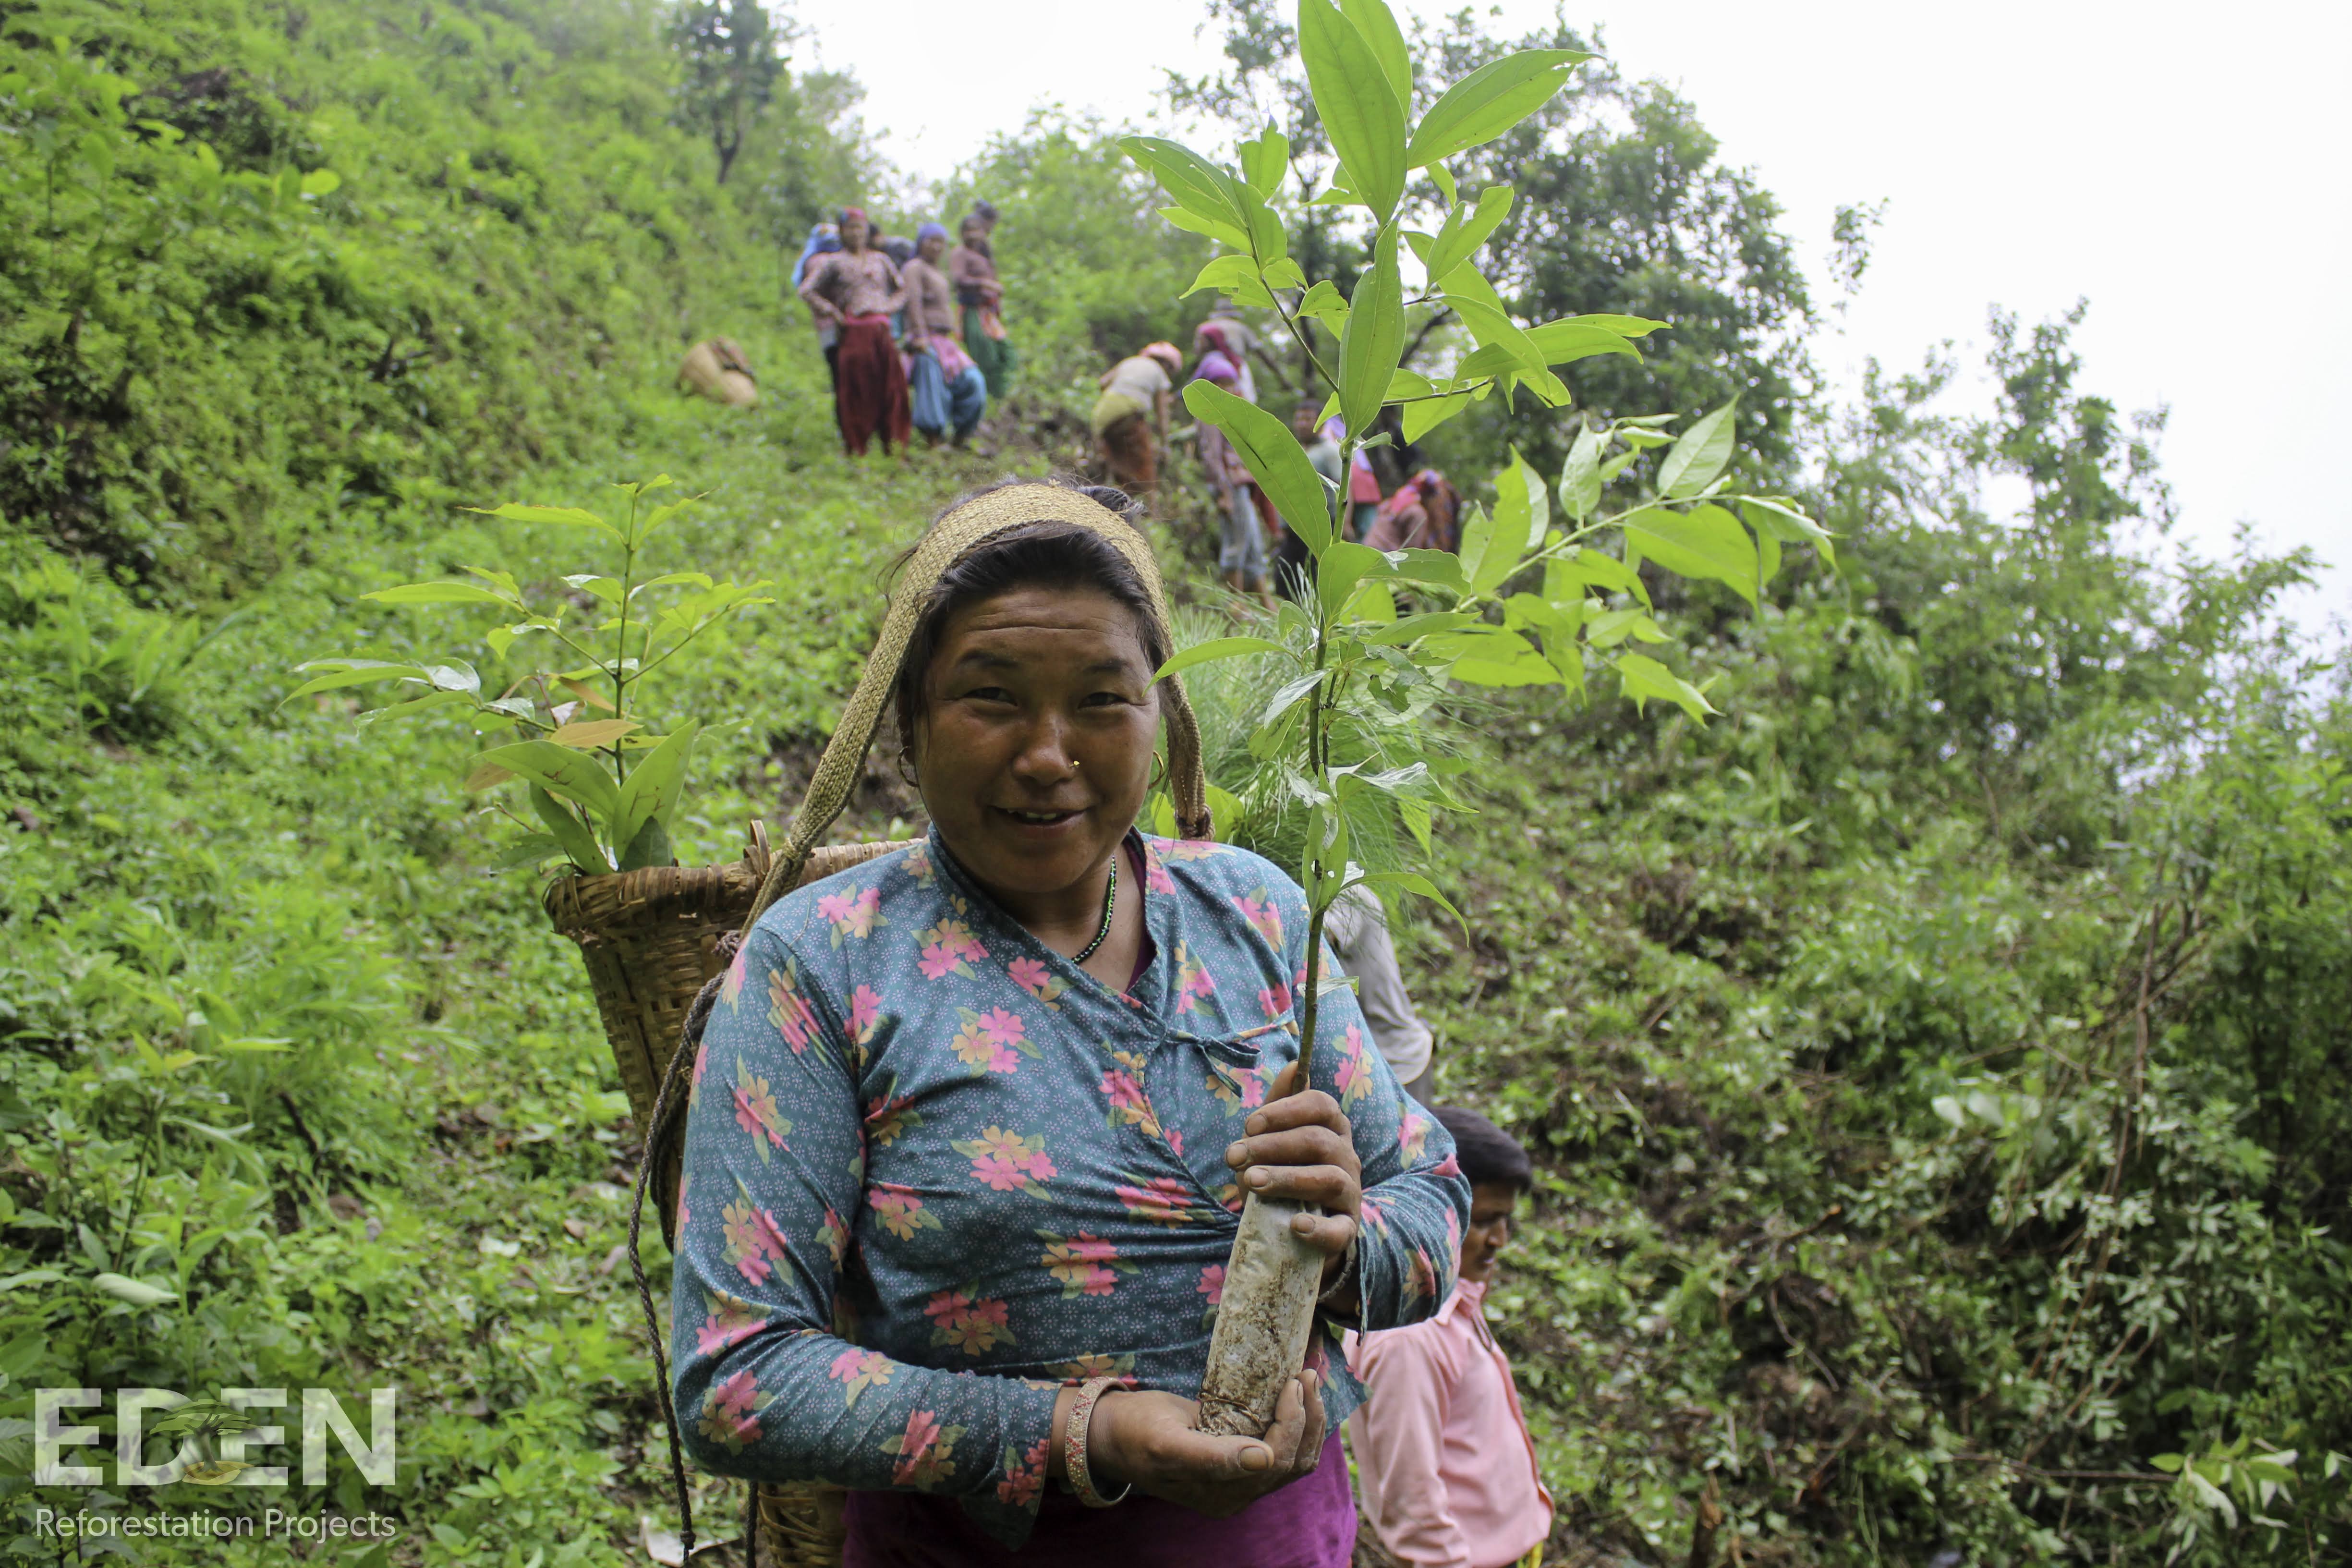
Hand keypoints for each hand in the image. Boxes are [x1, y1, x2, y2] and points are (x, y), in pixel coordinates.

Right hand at [1083, 1374, 1326, 1515]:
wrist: (1113, 1434)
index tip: (1292, 1380)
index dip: (1293, 1422)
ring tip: (1309, 1381)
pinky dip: (1297, 1426)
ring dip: (1309, 1422)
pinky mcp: (1239, 1464)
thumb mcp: (1168, 1439)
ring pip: (1295, 1460)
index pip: (1276, 1461)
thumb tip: (1263, 1458)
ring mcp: (1239, 1481)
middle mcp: (1236, 1494)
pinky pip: (1281, 1451)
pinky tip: (1297, 1397)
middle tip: (1307, 1373)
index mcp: (1220, 1494)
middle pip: (1294, 1462)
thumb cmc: (1136, 1431)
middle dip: (1309, 1417)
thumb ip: (1213, 1455)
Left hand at [1225, 1061, 1359, 1279]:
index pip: (1321, 1105)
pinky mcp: (1346, 1231)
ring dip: (1286, 1178)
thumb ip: (1279, 1108)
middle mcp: (1347, 1158)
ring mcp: (1350, 1195)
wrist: (1293, 1233)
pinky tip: (1295, 1225)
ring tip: (1250, 1182)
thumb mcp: (1274, 1143)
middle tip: (1233, 1157)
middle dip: (1271, 1146)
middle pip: (1318, 1140)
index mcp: (1332, 1129)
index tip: (1249, 1125)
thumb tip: (1295, 1065)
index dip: (1284, 1111)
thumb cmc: (1283, 1177)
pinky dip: (1318, 1228)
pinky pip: (1339, 1230)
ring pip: (1328, 1179)